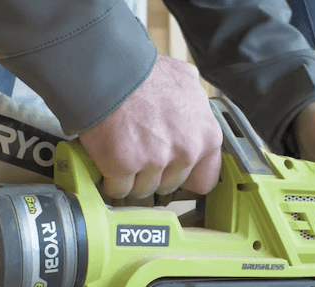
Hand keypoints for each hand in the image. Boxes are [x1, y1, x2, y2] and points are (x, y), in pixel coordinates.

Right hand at [79, 55, 222, 198]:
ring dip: (132, 177)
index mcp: (206, 135)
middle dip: (155, 173)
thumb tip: (196, 115)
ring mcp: (155, 160)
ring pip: (144, 190)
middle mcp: (186, 151)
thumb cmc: (143, 72)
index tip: (172, 173)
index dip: (185, 176)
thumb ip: (196, 106)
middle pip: (170, 185)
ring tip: (124, 149)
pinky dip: (110, 179)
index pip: (205, 180)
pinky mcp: (124, 165)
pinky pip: (118, 188)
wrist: (108, 68)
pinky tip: (109, 158)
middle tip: (140, 149)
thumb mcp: (185, 82)